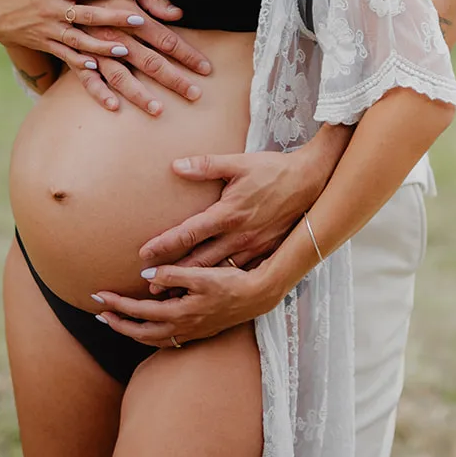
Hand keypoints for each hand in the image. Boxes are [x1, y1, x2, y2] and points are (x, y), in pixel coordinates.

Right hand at [0, 0, 210, 110]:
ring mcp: (53, 31)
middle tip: (140, 21)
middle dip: (114, 18)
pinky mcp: (50, 48)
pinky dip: (82, 69)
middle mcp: (57, 10)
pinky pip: (67, 60)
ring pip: (81, 42)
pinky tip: (98, 75)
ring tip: (126, 51)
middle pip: (91, 15)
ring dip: (102, 47)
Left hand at [92, 263, 281, 346]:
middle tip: (99, 313)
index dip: (117, 304)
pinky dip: (149, 335)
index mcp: (179, 313)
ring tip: (115, 321)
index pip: (139, 311)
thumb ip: (173, 273)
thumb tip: (146, 274)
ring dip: (131, 331)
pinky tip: (147, 326)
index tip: (99, 296)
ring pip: (152, 339)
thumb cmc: (231, 282)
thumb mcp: (201, 273)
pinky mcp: (197, 332)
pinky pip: (165, 340)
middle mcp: (182, 328)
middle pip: (140, 332)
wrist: (257, 296)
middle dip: (117, 323)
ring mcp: (190, 333)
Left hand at [138, 150, 331, 290]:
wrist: (311, 182)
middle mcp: (238, 235)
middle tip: (150, 287)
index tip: (143, 255)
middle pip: (199, 260)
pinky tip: (208, 290)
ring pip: (217, 271)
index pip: (188, 233)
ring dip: (193, 283)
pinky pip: (238, 271)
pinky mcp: (264, 251)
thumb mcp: (239, 163)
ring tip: (172, 294)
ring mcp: (252, 247)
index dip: (164, 245)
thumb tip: (176, 166)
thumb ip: (206, 165)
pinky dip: (219, 282)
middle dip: (173, 275)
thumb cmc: (273, 170)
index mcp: (228, 213)